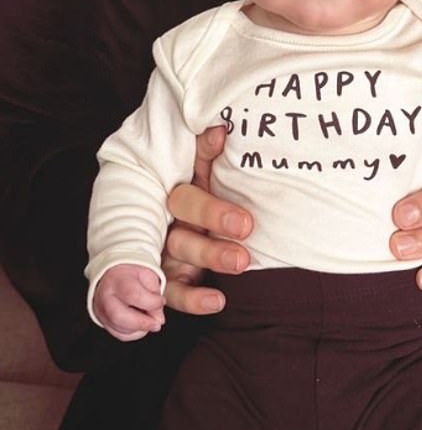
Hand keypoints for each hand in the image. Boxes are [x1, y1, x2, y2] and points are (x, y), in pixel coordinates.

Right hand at [93, 264, 164, 340]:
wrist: (113, 275)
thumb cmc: (132, 275)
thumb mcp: (147, 276)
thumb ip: (155, 295)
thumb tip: (158, 319)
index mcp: (117, 279)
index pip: (133, 295)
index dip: (151, 302)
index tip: (161, 301)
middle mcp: (105, 296)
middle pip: (119, 316)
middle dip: (143, 323)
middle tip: (157, 323)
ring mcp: (101, 310)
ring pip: (119, 328)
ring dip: (140, 329)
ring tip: (150, 320)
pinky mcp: (103, 320)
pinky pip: (119, 334)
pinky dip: (134, 333)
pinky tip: (141, 324)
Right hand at [163, 125, 252, 313]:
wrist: (218, 226)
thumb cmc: (215, 192)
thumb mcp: (211, 171)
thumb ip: (210, 152)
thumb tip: (221, 128)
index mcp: (179, 191)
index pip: (187, 190)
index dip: (209, 196)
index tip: (240, 203)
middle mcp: (168, 220)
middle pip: (181, 221)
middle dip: (213, 223)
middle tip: (245, 227)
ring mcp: (167, 251)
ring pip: (179, 255)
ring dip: (209, 257)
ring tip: (241, 261)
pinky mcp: (172, 279)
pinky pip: (175, 292)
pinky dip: (193, 300)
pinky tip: (217, 301)